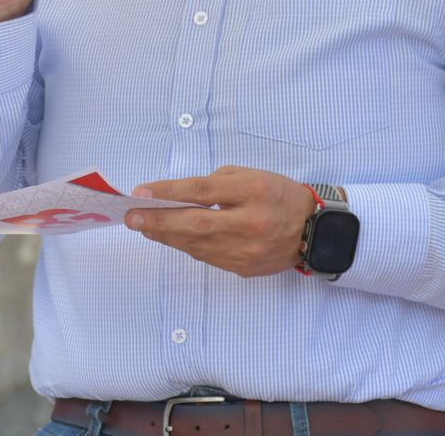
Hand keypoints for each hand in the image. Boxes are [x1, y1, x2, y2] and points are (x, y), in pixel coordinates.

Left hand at [125, 166, 317, 277]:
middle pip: (195, 223)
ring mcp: (247, 250)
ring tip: (144, 226)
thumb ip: (216, 183)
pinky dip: (185, 246)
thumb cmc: (278, 195)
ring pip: (196, 244)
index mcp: (254, 191)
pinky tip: (170, 237)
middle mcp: (251, 223)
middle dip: (158, 220)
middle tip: (131, 217)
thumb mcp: (252, 175)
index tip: (141, 192)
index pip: (203, 190)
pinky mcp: (244, 268)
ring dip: (166, 235)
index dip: (169, 192)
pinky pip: (207, 257)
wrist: (313, 230)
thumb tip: (177, 194)